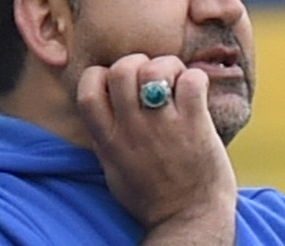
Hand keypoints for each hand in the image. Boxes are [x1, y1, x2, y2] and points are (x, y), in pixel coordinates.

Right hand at [77, 54, 236, 242]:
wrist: (188, 222)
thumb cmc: (152, 198)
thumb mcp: (114, 169)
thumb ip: (107, 138)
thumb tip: (103, 108)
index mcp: (109, 140)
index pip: (88, 88)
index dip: (102, 74)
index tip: (118, 84)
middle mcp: (132, 130)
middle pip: (122, 70)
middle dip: (138, 63)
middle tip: (154, 77)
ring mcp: (163, 126)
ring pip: (156, 70)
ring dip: (169, 67)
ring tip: (178, 81)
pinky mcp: (194, 126)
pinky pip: (191, 82)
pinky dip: (195, 78)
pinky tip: (196, 91)